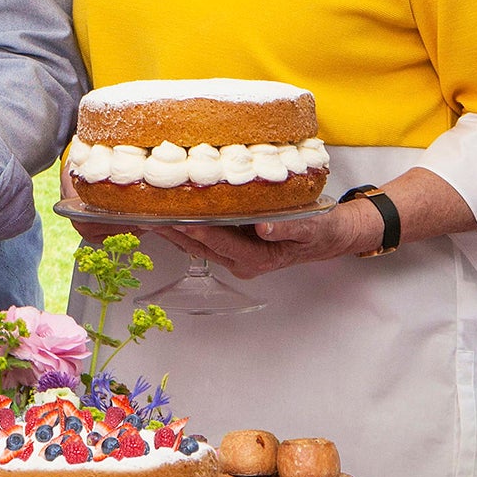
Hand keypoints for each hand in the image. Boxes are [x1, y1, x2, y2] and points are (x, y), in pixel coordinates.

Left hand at [158, 203, 382, 279]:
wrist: (327, 236)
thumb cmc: (320, 231)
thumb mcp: (311, 228)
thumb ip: (288, 228)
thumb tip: (265, 227)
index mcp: (257, 259)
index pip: (222, 244)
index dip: (201, 232)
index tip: (182, 220)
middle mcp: (240, 261)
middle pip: (201, 246)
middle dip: (174, 232)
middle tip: (150, 216)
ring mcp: (233, 255)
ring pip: (196, 245)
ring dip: (173, 231)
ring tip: (149, 215)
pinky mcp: (230, 245)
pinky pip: (202, 238)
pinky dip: (183, 227)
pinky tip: (167, 216)